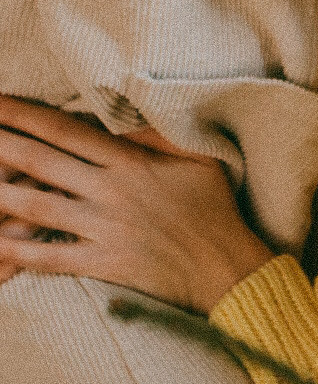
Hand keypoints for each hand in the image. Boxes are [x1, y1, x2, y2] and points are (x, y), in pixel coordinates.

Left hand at [0, 98, 271, 313]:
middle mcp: (111, 191)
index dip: (27, 114)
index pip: (66, 130)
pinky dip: (20, 252)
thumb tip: (125, 116)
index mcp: (130, 162)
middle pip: (42, 162)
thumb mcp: (197, 158)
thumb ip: (158, 136)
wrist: (228, 268)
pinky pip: (53, 256)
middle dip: (0, 145)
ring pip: (38, 207)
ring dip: (0, 195)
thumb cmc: (215, 210)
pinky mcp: (105, 263)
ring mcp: (105, 228)